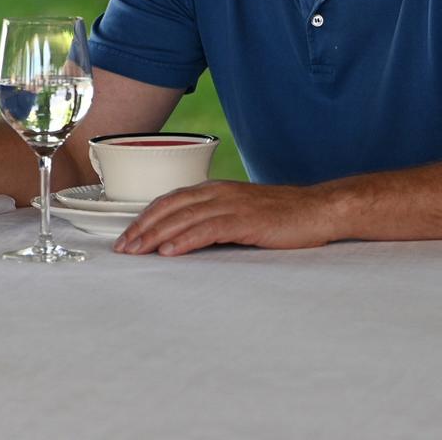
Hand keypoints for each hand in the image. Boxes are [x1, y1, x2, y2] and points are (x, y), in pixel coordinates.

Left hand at [112, 180, 338, 255]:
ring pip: (183, 218)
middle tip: (123, 247)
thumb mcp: (240, 214)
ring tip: (138, 251)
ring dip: (157, 235)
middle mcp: (218, 193)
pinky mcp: (246, 220)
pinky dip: (186, 240)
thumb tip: (185, 240)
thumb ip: (213, 221)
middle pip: (169, 207)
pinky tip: (170, 251)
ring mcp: (231, 204)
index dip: (145, 218)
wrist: (318, 210)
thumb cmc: (281, 216)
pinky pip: (208, 229)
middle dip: (142, 227)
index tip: (127, 236)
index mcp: (214, 190)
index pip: (169, 201)